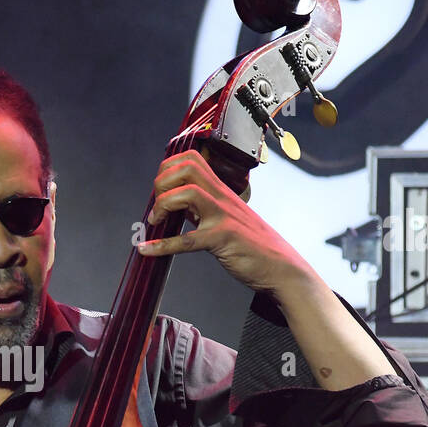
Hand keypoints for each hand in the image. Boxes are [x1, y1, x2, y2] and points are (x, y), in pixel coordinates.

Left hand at [136, 149, 313, 295]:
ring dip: (163, 204)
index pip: (192, 160)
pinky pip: (187, 240)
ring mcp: (223, 216)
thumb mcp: (226, 217)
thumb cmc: (253, 244)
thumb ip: (202, 208)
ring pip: (188, 193)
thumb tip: (174, 206)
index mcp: (221, 190)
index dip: (168, 168)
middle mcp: (222, 197)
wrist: (280, 266)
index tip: (160, 189)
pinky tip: (147, 250)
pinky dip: (162, 245)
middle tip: (156, 205)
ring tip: (155, 222)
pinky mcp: (223, 239)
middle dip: (162, 182)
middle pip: (187, 168)